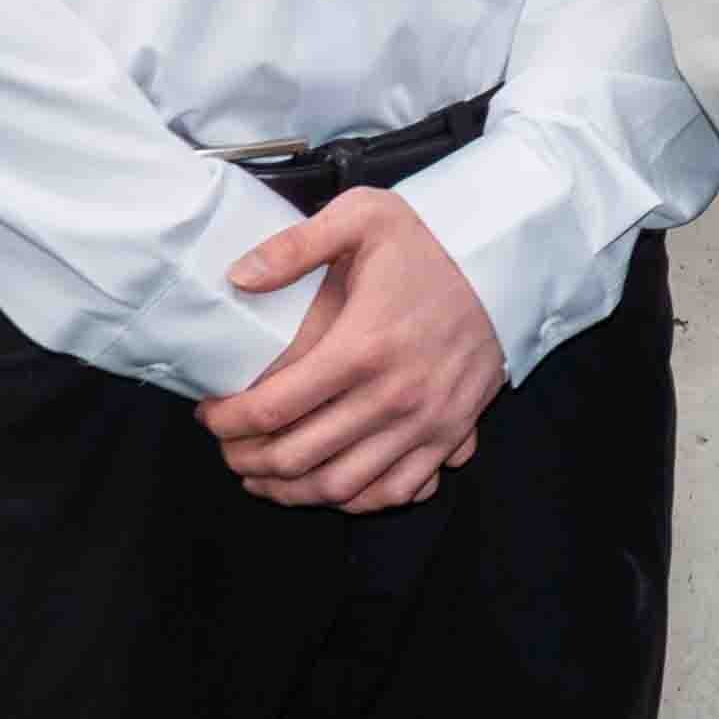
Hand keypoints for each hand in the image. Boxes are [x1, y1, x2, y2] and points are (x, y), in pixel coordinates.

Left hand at [197, 190, 503, 512]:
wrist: (508, 260)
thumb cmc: (431, 242)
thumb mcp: (363, 217)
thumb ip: (296, 245)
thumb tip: (238, 277)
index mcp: (362, 347)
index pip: (272, 408)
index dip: (226, 421)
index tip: (209, 412)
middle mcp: (393, 395)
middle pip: (297, 457)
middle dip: (246, 460)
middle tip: (229, 446)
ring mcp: (425, 421)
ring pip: (339, 486)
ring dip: (290, 491)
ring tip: (264, 474)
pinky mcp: (451, 433)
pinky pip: (395, 491)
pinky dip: (356, 500)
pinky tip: (330, 483)